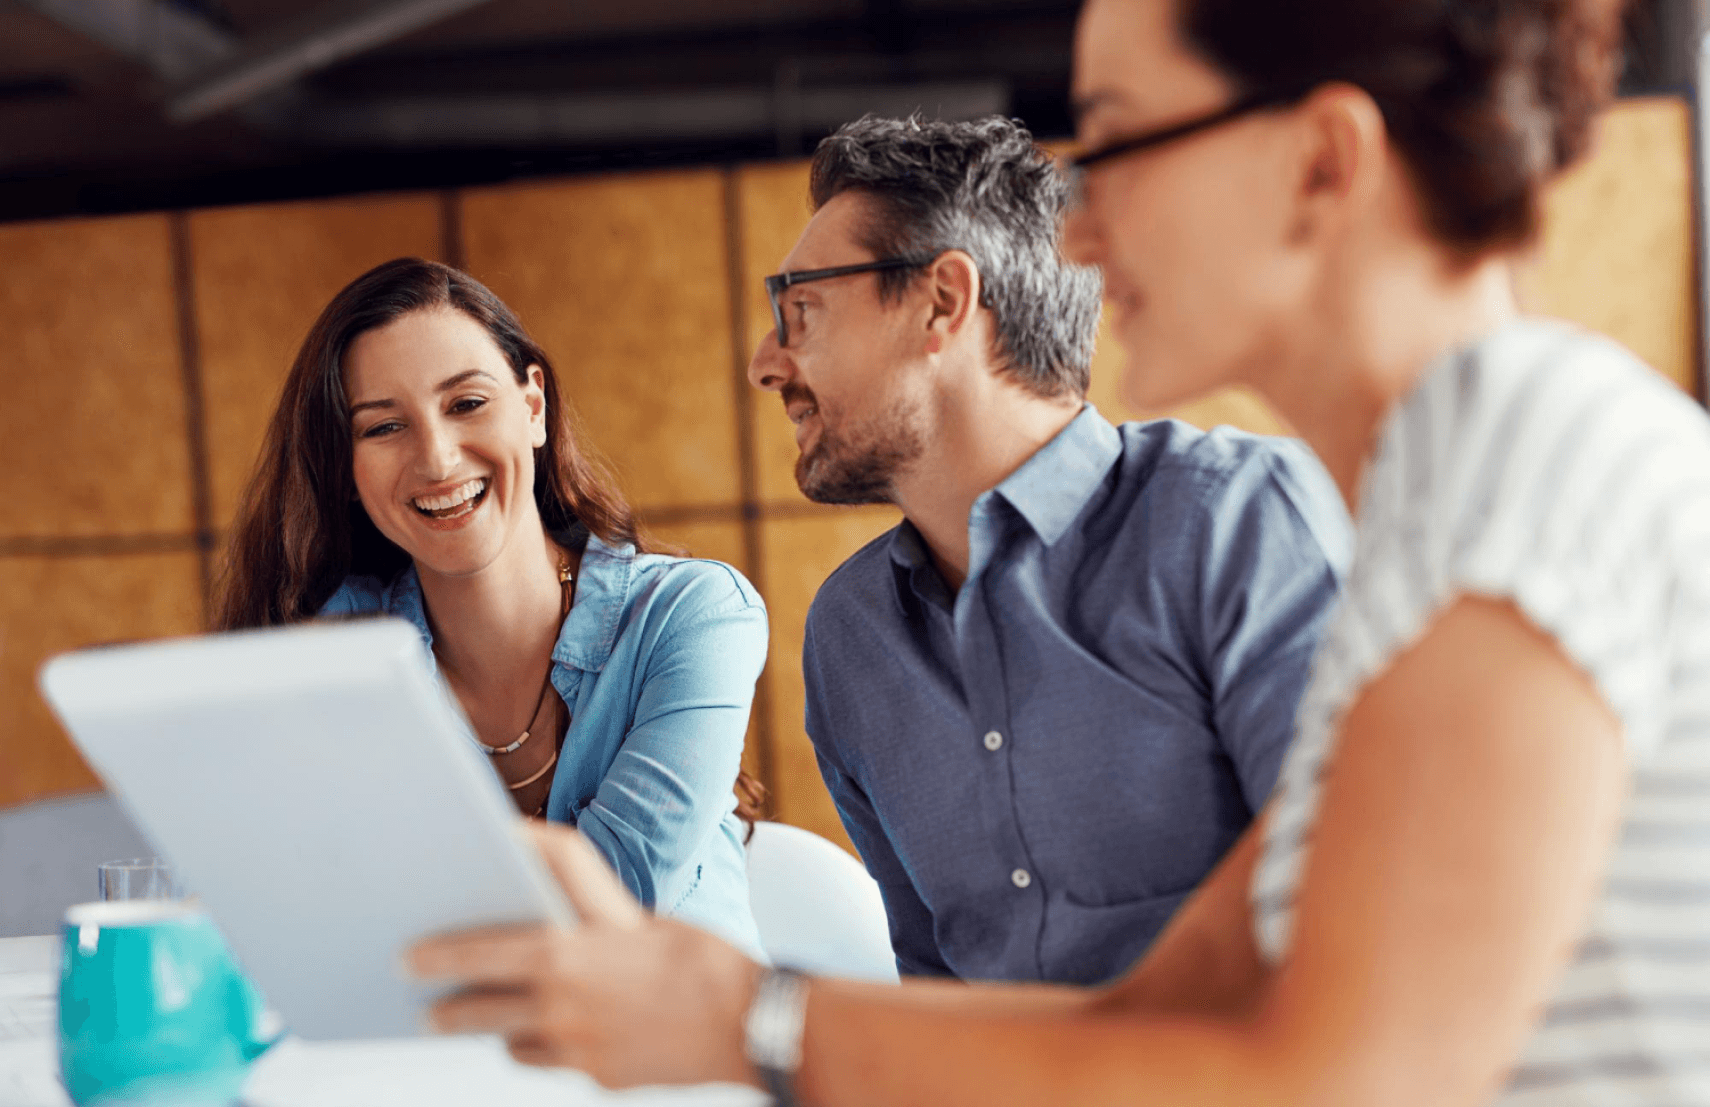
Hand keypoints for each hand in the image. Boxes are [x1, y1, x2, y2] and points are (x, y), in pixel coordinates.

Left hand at [408, 821, 765, 1088]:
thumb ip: (577, 895)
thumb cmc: (697, 954)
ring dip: (491, 1028)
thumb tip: (526, 858)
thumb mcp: (632, 912)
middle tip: (425, 1007)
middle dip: (446, 1007)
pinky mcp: (597, 1076)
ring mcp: (577, 1046)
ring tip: (475, 1021)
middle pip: (479, 1008)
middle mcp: (562, 1001)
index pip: (481, 951)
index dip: (439, 955)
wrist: (748, 1022)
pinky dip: (539, 1046)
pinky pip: (550, 1060)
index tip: (411, 956)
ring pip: (510, 1041)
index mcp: (568, 950)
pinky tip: (543, 1035)